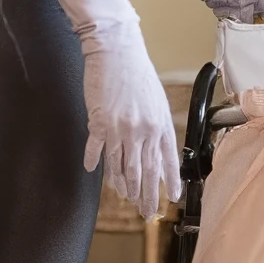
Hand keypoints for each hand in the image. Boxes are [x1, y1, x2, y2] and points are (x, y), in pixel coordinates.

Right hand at [78, 17, 182, 210]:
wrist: (116, 50)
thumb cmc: (137, 72)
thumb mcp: (157, 100)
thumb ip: (157, 126)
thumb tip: (157, 148)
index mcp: (160, 125)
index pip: (167, 162)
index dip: (169, 183)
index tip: (169, 199)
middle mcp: (143, 131)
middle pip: (144, 171)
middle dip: (146, 195)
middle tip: (146, 211)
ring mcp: (120, 129)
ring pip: (121, 166)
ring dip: (123, 186)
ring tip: (125, 198)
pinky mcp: (99, 123)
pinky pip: (97, 150)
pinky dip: (95, 163)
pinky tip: (94, 173)